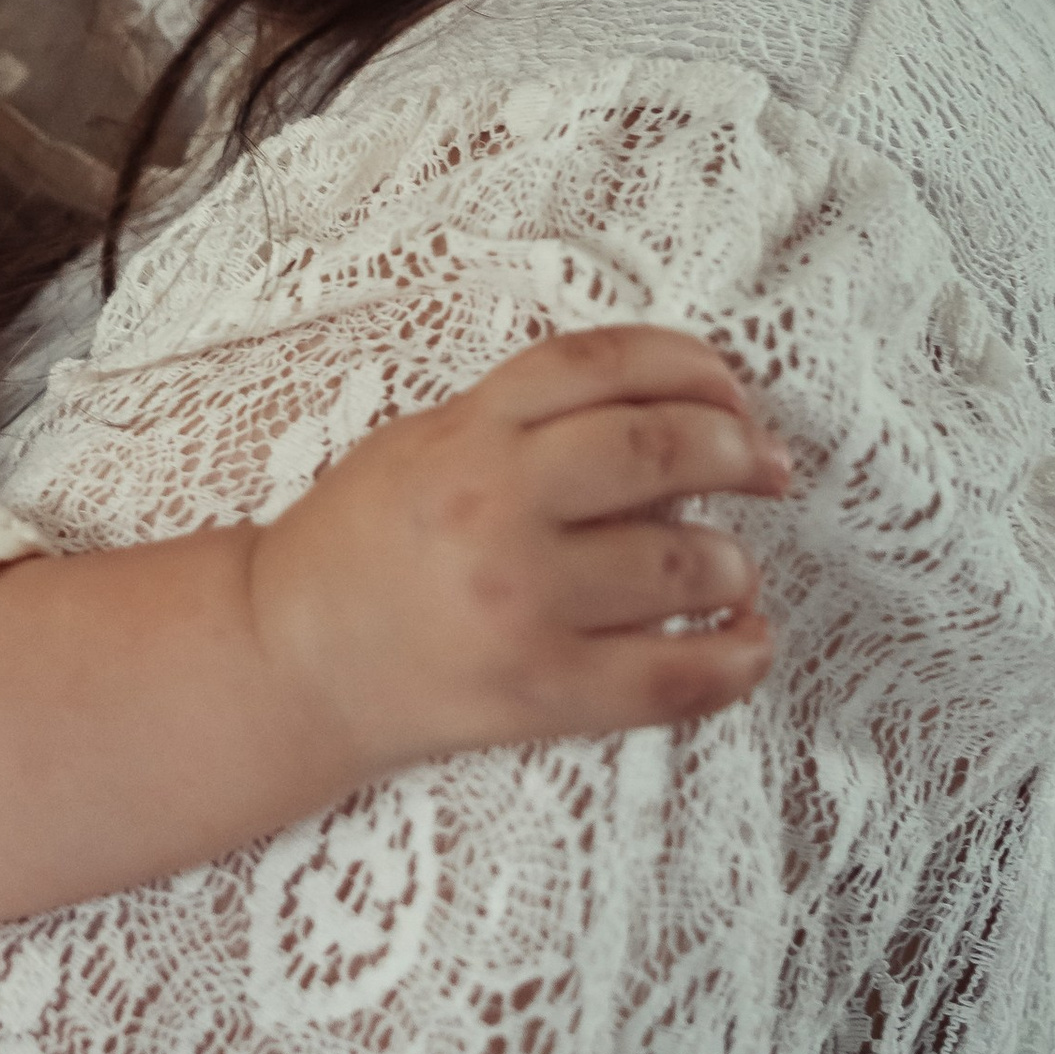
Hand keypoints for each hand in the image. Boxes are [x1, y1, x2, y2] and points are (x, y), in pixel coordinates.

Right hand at [249, 323, 788, 777]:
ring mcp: (523, 601)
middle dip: (736, 451)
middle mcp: (498, 505)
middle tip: (764, 468)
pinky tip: (748, 643)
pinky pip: (673, 677)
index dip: (691, 366)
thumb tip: (666, 424)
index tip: (731, 392)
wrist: (290, 658)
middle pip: (661, 450)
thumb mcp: (426, 443)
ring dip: (735, 563)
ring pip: (683, 563)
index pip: (605, 364)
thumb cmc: (358, 545)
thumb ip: (525, 423)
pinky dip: (734, 660)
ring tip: (733, 569)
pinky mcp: (540, 690)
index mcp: (469, 432)